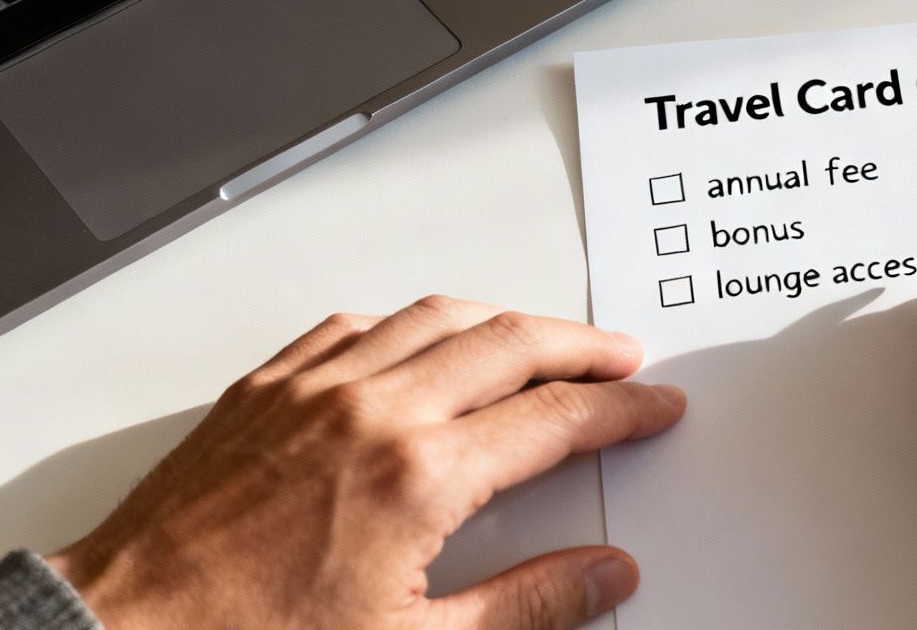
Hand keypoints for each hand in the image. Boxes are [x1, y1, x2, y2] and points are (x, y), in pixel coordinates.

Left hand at [45, 297, 685, 629]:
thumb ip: (528, 607)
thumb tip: (604, 577)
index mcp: (420, 477)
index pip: (555, 419)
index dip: (621, 409)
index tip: (653, 408)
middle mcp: (372, 412)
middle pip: (511, 344)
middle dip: (582, 346)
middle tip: (621, 360)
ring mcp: (313, 391)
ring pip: (437, 316)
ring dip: (504, 320)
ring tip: (540, 336)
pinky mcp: (263, 391)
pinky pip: (354, 325)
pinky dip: (410, 322)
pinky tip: (420, 337)